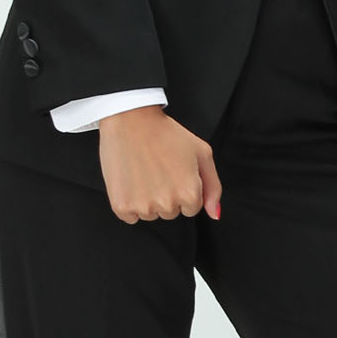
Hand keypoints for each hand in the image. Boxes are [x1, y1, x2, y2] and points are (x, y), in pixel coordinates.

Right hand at [98, 105, 222, 223]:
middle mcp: (167, 203)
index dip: (183, 188)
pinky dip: (129, 203)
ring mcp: (143, 206)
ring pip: (150, 214)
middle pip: (171, 212)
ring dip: (147, 199)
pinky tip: (131, 180)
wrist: (131, 120)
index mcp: (189, 193)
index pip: (191, 208)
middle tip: (159, 169)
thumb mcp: (201, 152)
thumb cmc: (165, 133)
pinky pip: (130, 216)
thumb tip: (214, 214)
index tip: (174, 172)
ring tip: (144, 171)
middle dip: (166, 194)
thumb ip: (213, 186)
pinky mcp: (121, 206)